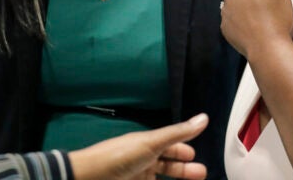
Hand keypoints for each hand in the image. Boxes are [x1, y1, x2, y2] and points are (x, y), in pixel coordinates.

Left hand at [69, 113, 207, 179]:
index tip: (195, 155)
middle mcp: (143, 160)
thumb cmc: (120, 156)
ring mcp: (136, 177)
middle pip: (167, 165)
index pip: (169, 145)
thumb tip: (204, 118)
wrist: (88, 178)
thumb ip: (178, 133)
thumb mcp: (152, 142)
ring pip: (159, 179)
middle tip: (200, 173)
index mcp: (147, 144)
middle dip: (183, 169)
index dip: (182, 149)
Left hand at [220, 0, 292, 58]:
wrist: (268, 48)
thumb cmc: (277, 16)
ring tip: (264, 19)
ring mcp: (225, 12)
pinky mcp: (225, 27)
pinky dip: (244, 21)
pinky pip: (235, 18)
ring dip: (249, 7)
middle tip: (271, 7)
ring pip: (239, 2)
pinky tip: (256, 28)